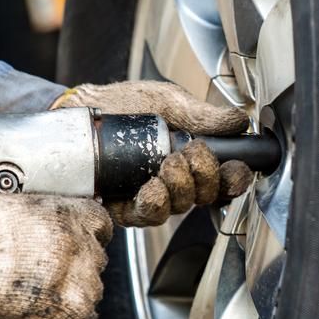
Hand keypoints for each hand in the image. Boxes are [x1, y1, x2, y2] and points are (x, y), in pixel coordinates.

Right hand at [0, 194, 112, 318]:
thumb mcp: (13, 209)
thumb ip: (37, 222)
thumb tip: (35, 235)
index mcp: (67, 213)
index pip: (99, 224)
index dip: (86, 238)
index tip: (77, 246)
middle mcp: (79, 242)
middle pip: (95, 260)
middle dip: (78, 270)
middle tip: (52, 279)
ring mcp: (78, 275)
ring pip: (92, 292)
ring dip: (76, 298)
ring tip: (50, 305)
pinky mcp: (68, 306)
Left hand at [54, 82, 253, 226]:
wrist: (79, 111)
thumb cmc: (122, 106)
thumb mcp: (167, 101)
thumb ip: (202, 114)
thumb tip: (239, 120)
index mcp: (190, 157)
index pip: (222, 178)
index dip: (234, 179)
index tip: (235, 168)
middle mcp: (174, 181)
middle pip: (204, 196)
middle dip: (205, 176)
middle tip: (192, 153)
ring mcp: (150, 197)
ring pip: (178, 208)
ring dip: (180, 189)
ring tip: (168, 166)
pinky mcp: (125, 209)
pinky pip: (147, 217)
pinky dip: (154, 204)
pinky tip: (150, 188)